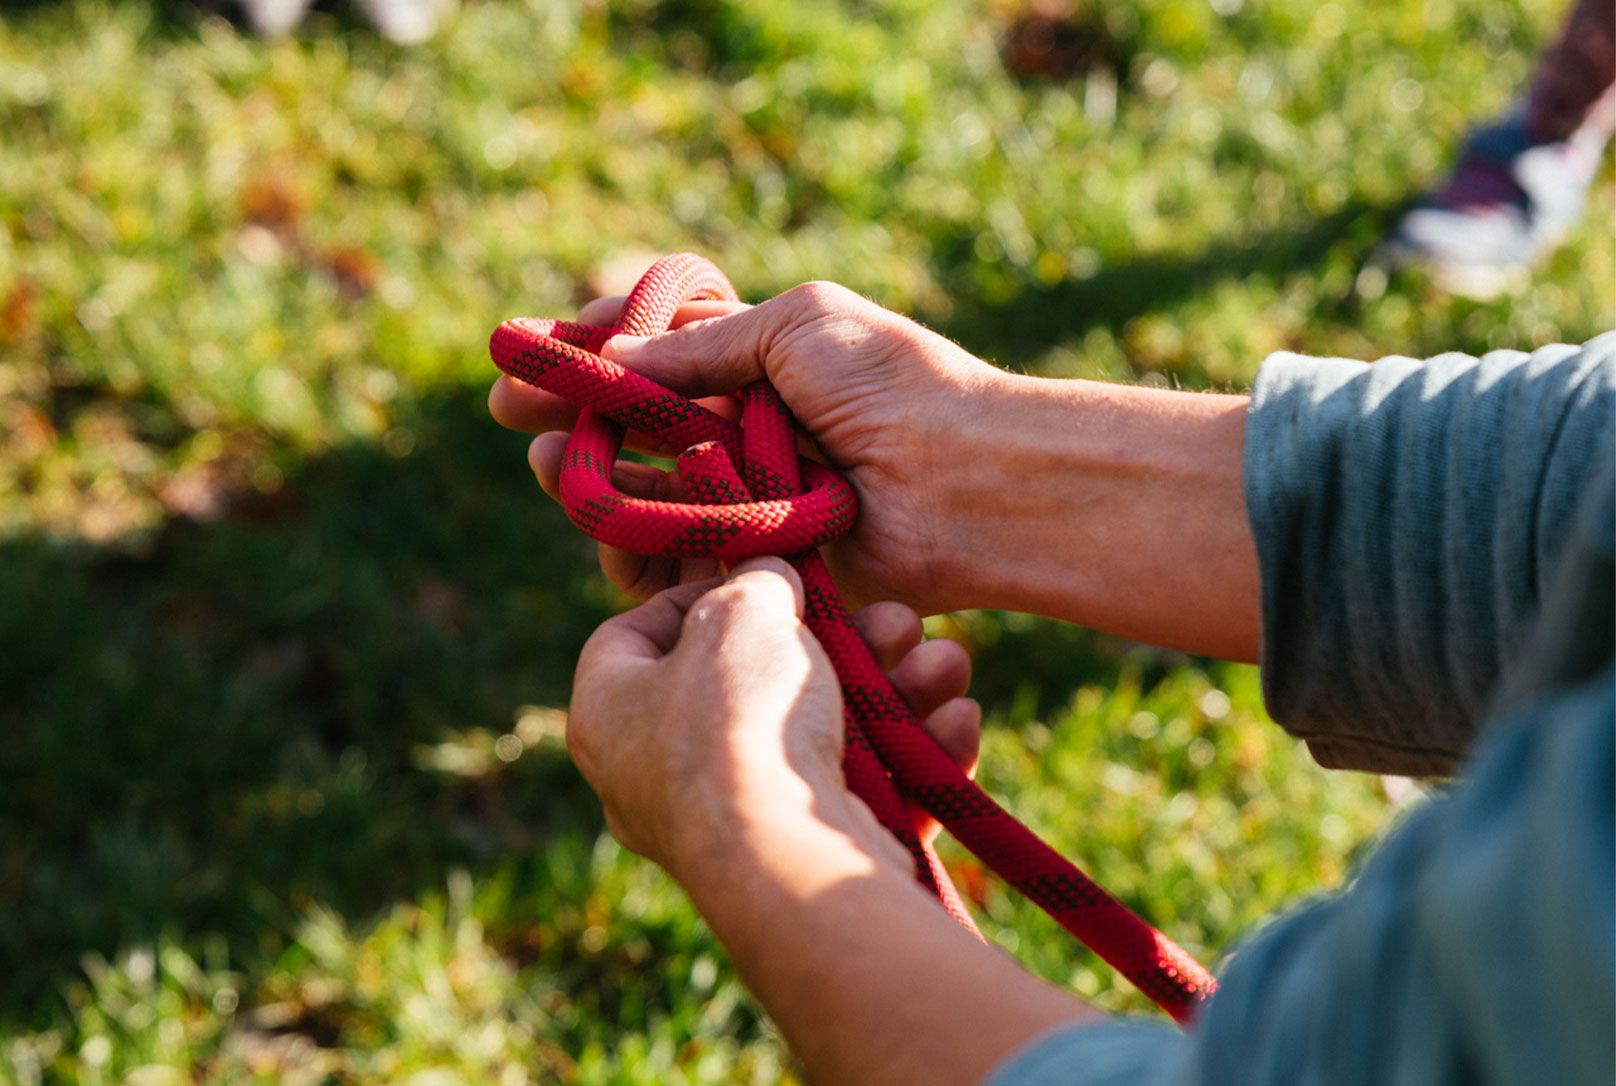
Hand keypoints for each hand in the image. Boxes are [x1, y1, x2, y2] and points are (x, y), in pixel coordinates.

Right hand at [489, 283, 1007, 613]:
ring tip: (557, 468)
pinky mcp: (761, 554)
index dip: (594, 348)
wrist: (967, 484)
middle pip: (638, 420)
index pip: (659, 347)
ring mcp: (753, 491)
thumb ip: (701, 349)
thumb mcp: (798, 326)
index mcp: (765, 355)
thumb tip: (614, 361)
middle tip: (515, 415)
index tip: (531, 351)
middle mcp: (753, 423)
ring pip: (649, 488)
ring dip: (594, 477)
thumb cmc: (895, 388)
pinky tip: (607, 531)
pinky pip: (681, 551)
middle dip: (575, 414)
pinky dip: (639, 543)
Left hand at [565, 557, 981, 877]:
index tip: (764, 579)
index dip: (702, 594)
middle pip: (759, 685)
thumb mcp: (741, 611)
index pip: (637, 635)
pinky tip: (957, 724)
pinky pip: (861, 796)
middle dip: (844, 647)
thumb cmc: (739, 718)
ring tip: (945, 664)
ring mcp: (732, 825)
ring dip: (897, 695)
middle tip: (897, 623)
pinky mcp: (800, 864)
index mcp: (611, 712)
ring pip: (826, 737)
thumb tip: (769, 580)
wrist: (788, 855)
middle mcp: (658, 776)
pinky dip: (912, 760)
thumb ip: (755, 583)